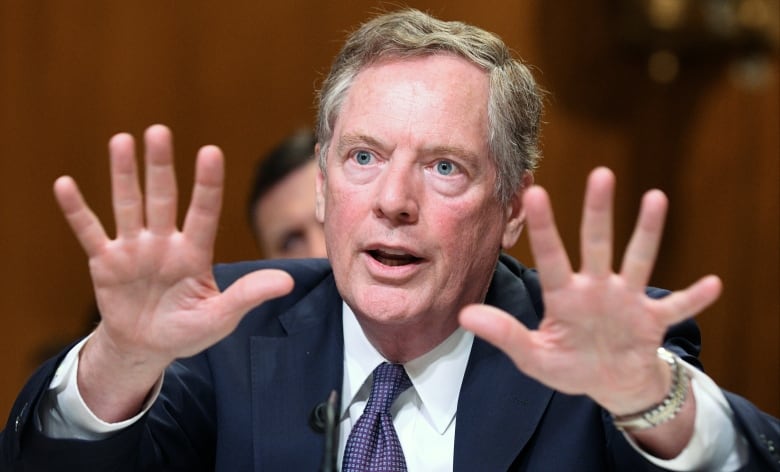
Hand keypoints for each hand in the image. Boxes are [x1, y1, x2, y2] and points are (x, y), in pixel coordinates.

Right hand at [54, 125, 292, 419]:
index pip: (204, 212)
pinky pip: (89, 232)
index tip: (210, 152)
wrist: (146, 348)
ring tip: (122, 141)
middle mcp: (164, 243)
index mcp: (194, 254)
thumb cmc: (188, 329)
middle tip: (158, 131)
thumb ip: (248, 296)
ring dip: (124, 175)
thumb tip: (287, 281)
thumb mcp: (220, 317)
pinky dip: (77, 211)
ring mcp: (133, 249)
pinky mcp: (105, 262)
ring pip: (128, 205)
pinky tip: (65, 185)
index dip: (207, 184)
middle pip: (162, 198)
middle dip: (160, 166)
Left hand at [459, 167, 720, 414]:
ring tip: (655, 198)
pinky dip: (694, 299)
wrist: (610, 382)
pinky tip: (714, 284)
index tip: (535, 193)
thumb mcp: (533, 356)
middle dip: (598, 211)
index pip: (551, 256)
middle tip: (601, 174)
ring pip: (638, 260)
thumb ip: (505, 334)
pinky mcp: (652, 321)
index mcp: (565, 296)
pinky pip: (677, 308)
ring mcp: (627, 301)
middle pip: (597, 244)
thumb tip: (464, 315)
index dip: (544, 227)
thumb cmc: (569, 365)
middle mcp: (597, 289)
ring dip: (646, 232)